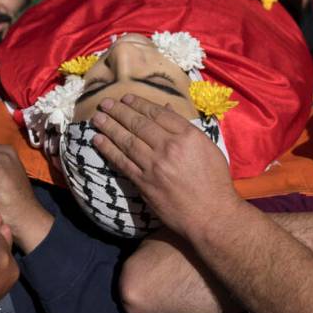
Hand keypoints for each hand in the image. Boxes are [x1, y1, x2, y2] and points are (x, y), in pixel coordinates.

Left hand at [91, 95, 241, 238]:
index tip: (126, 98)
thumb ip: (186, 128)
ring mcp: (155, 165)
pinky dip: (108, 150)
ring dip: (109, 128)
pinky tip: (98, 141)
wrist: (211, 214)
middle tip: (104, 103)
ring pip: (127, 141)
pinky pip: (122, 162)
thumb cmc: (214, 181)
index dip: (139, 104)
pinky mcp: (145, 183)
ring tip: (97, 119)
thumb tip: (167, 110)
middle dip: (119, 111)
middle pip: (139, 124)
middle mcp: (170, 147)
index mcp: (188, 136)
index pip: (158, 114)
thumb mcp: (208, 148)